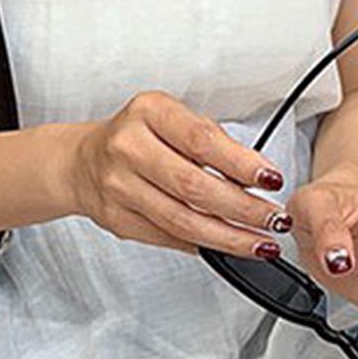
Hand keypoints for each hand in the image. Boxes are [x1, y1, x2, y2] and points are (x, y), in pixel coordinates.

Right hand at [66, 90, 292, 257]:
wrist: (82, 162)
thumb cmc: (136, 137)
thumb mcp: (172, 119)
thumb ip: (212, 142)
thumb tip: (257, 177)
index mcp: (149, 113)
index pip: (201, 140)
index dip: (241, 164)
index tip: (271, 180)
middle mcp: (129, 148)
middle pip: (194, 187)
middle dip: (243, 209)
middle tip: (274, 220)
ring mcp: (119, 187)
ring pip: (182, 221)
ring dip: (229, 237)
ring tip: (260, 243)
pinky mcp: (117, 220)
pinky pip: (168, 238)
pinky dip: (203, 244)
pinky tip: (226, 246)